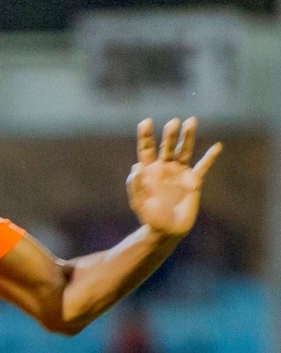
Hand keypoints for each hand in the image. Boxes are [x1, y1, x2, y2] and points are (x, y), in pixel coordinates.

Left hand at [127, 117, 220, 236]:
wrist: (167, 231)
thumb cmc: (149, 217)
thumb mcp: (138, 202)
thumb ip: (135, 185)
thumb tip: (136, 167)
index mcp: (149, 171)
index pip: (146, 149)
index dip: (145, 136)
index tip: (146, 122)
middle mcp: (164, 168)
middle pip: (167, 147)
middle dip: (169, 135)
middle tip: (173, 123)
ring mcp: (179, 173)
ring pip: (184, 151)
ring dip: (187, 137)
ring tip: (191, 121)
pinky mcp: (193, 181)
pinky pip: (203, 167)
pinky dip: (210, 157)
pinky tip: (217, 146)